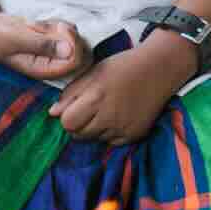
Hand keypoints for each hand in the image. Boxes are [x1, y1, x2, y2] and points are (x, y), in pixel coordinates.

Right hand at [0, 11, 89, 82]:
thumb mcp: (18, 39)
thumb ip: (43, 44)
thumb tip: (69, 50)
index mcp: (44, 70)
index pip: (75, 63)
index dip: (73, 43)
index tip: (59, 28)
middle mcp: (52, 64)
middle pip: (80, 52)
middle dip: (69, 34)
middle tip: (51, 25)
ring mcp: (53, 52)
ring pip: (74, 38)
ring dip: (60, 26)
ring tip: (38, 25)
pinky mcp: (51, 40)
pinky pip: (67, 30)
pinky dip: (57, 22)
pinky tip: (40, 24)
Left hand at [48, 42, 185, 144]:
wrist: (158, 69)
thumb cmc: (122, 67)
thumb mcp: (93, 72)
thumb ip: (71, 93)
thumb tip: (52, 113)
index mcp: (96, 97)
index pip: (68, 122)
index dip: (67, 116)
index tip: (73, 107)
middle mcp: (109, 117)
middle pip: (79, 134)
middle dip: (78, 124)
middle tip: (88, 109)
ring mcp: (123, 129)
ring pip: (94, 139)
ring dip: (94, 129)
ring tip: (105, 110)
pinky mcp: (134, 136)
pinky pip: (111, 142)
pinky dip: (110, 133)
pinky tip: (118, 116)